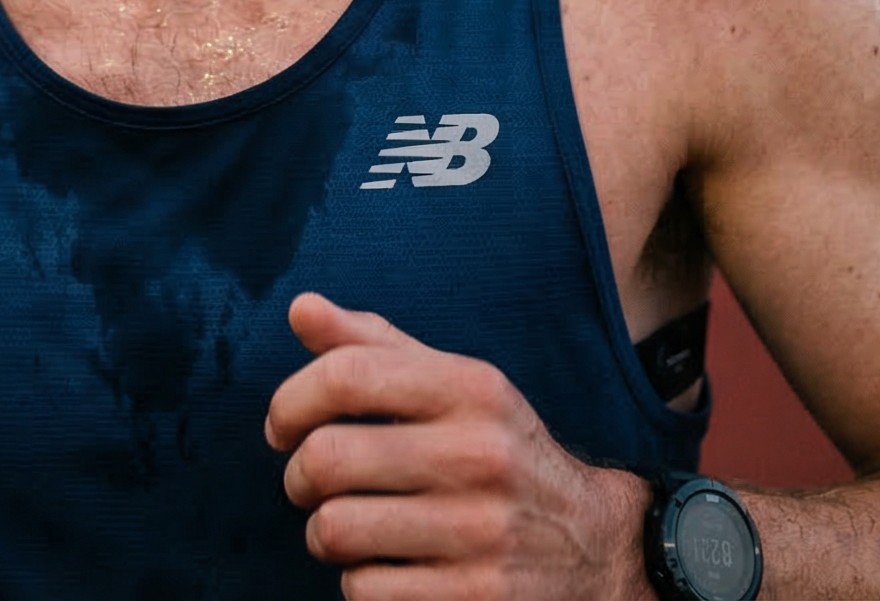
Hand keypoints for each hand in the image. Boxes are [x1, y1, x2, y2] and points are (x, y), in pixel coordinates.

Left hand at [264, 292, 649, 599]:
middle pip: (327, 459)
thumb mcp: (456, 387)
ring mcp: (481, 532)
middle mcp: (481, 454)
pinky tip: (389, 566)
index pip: (347, 375)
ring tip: (347, 527)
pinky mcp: (477, 597)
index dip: (291, 401)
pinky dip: (360, 582)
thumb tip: (300, 308)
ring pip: (336, 530)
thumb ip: (375, 346)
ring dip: (324, 533)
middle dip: (299, 476)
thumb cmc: (498, 453)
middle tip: (310, 484)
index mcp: (472, 389)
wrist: (597, 546)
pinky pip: (364, 590)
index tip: (283, 428)